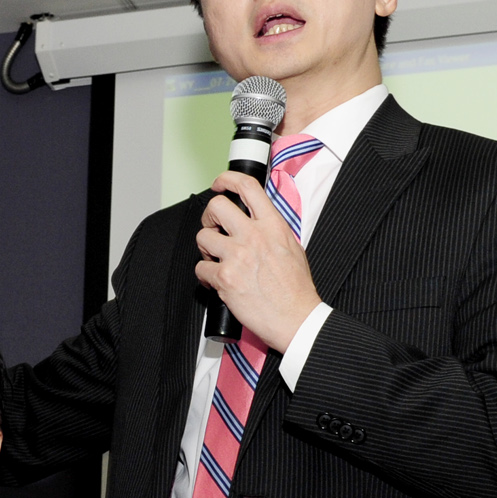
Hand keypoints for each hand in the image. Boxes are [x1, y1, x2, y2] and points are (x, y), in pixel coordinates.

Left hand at [194, 171, 322, 352]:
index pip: (247, 187)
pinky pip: (200, 268)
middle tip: (213, 227)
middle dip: (209, 216)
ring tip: (217, 259)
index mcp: (273, 225)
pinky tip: (216, 281)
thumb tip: (257, 222)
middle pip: (216, 206)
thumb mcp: (293, 247)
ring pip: (203, 237)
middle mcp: (254, 236)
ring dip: (206, 249)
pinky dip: (204, 276)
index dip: (227, 179)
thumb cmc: (296, 290)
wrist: (296, 318)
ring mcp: (238, 256)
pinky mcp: (225, 278)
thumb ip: (272, 230)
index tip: (219, 184)